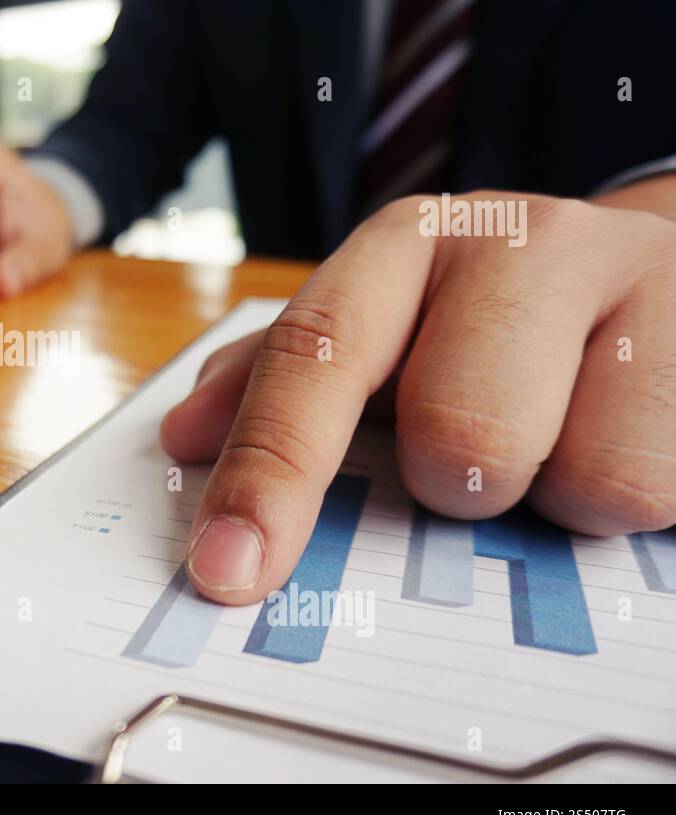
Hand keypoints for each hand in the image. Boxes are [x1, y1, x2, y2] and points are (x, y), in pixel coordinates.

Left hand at [161, 190, 675, 604]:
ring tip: (567, 440)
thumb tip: (186, 439)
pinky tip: (632, 437)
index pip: (315, 357)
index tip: (229, 571)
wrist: (658, 273)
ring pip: (586, 476)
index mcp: (403, 248)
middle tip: (478, 461)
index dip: (268, 472)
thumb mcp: (384, 333)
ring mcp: (636, 278)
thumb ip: (280, 383)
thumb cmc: (495, 324)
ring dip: (561, 495)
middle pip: (459, 433)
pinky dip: (640, 499)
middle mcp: (513, 243)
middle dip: (461, 484)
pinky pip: (664, 487)